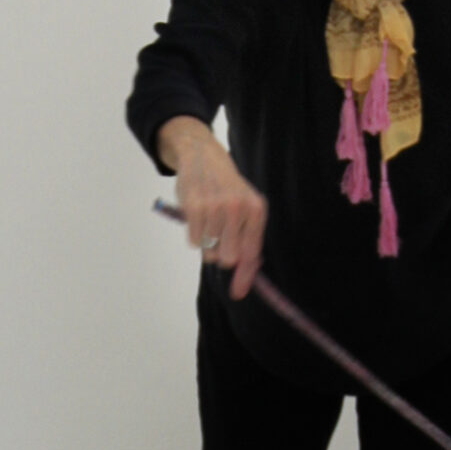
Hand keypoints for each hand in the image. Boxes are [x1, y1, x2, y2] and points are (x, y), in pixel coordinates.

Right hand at [157, 117, 267, 298]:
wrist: (204, 156)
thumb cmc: (227, 189)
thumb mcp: (246, 209)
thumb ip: (247, 244)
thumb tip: (241, 286)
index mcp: (256, 210)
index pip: (251, 253)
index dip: (244, 276)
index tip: (238, 293)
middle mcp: (238, 208)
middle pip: (228, 258)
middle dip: (222, 254)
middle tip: (219, 238)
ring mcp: (216, 207)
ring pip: (209, 252)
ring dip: (207, 244)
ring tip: (208, 223)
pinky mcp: (194, 207)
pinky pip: (194, 242)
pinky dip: (194, 236)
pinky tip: (197, 218)